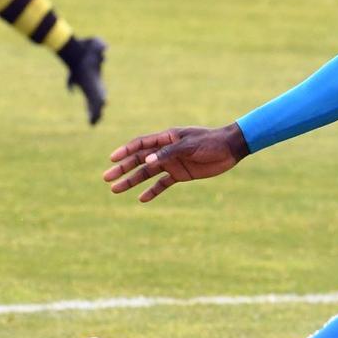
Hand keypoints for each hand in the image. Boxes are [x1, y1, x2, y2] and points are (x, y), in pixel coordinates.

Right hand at [103, 124, 249, 202]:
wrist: (231, 149)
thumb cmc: (210, 142)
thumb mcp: (189, 146)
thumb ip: (167, 154)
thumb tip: (146, 163)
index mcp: (166, 138)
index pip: (140, 144)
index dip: (125, 151)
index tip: (112, 159)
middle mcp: (166, 150)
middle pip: (139, 160)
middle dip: (122, 169)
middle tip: (106, 178)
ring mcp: (172, 162)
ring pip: (147, 173)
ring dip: (132, 181)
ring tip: (116, 189)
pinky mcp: (181, 174)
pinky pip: (162, 184)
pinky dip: (152, 191)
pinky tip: (142, 199)